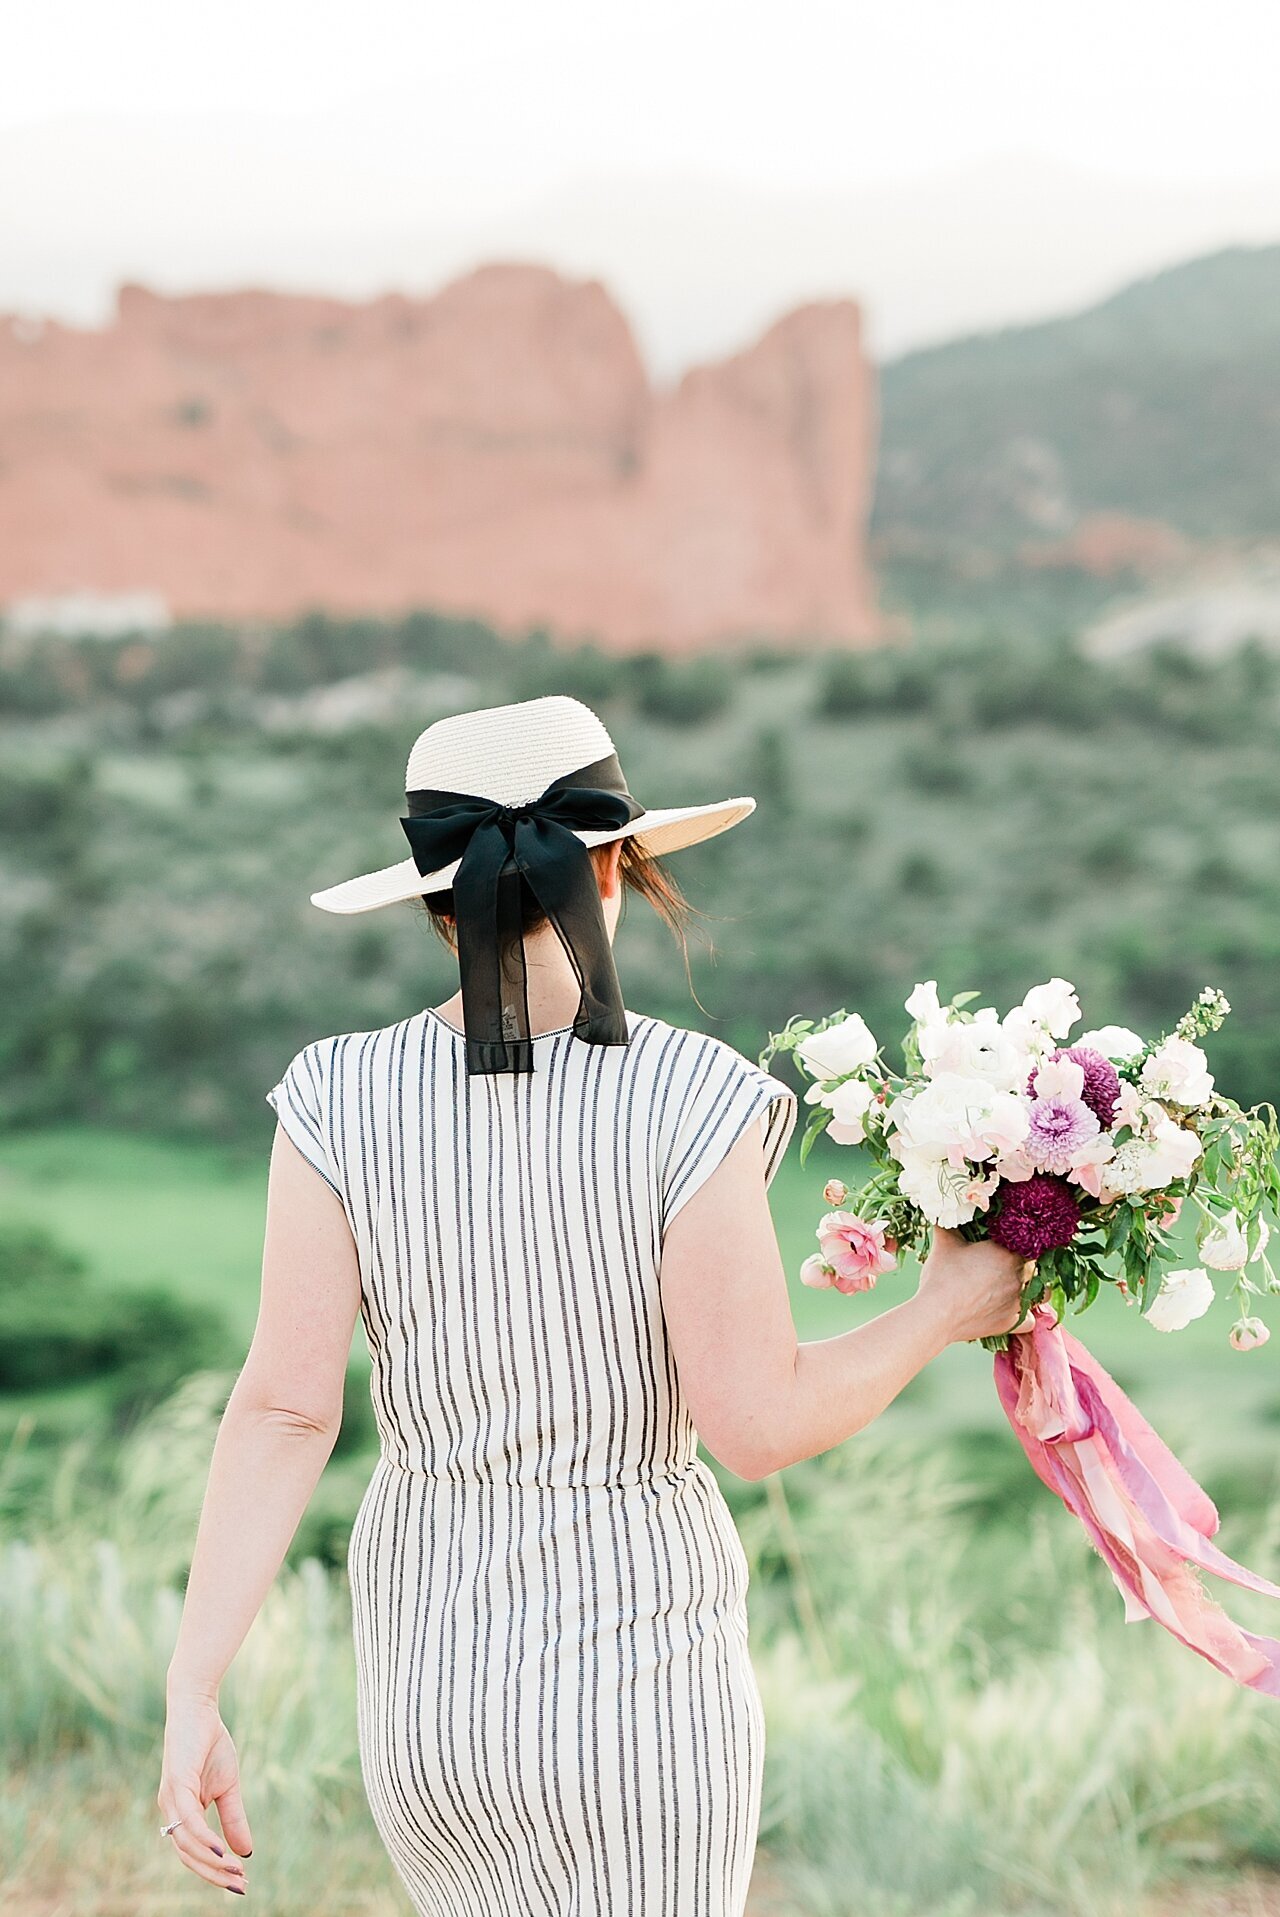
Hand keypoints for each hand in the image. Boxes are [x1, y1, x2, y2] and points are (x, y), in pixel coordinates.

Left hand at [157, 1690, 252, 1893]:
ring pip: (186, 1845)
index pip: (193, 1853)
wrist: (199, 1707)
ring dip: (211, 1863)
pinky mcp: (176, 1784)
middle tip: (240, 1886)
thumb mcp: (229, 1786)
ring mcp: (170, 1799)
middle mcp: (170, 1811)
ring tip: (236, 1872)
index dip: (214, 1870)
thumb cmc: (210, 1743)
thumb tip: (245, 1852)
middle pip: (188, 1856)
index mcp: (180, 1812)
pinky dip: (204, 1840)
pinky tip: (221, 1852)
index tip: (241, 1882)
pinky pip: (189, 1822)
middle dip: (214, 1875)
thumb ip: (233, 1818)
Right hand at [916, 1226, 1034, 1343]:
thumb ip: (952, 1223)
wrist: (936, 1313)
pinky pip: (1031, 1320)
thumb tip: (948, 1208)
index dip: (1022, 1241)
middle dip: (1025, 1262)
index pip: (1029, 1241)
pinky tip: (1013, 1310)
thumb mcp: (945, 1242)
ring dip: (1034, 1287)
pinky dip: (1026, 1316)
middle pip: (1035, 1265)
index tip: (1010, 1241)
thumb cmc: (942, 1276)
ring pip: (1042, 1292)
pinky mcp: (1010, 1323)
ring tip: (1018, 1284)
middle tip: (1007, 1261)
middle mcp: (1018, 1277)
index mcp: (1007, 1253)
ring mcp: (1017, 1302)